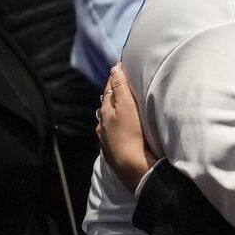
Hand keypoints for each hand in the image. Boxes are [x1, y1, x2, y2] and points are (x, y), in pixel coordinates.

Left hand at [96, 63, 156, 193]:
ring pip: (107, 118)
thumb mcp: (126, 107)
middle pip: (106, 103)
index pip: (109, 89)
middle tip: (123, 83)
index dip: (115, 77)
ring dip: (113, 109)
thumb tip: (114, 69)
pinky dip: (115, 123)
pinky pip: (112, 130)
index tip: (122, 66)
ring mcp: (106, 137)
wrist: (132, 167)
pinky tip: (120, 126)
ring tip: (122, 104)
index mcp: (105, 111)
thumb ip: (120, 88)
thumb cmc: (131, 134)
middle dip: (113, 93)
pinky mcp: (113, 149)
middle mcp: (102, 123)